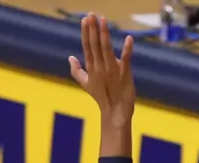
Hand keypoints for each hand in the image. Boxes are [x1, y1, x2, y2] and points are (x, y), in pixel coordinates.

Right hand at [69, 13, 134, 135]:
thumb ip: (76, 70)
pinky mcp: (125, 74)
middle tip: (91, 14)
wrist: (115, 111)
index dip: (86, 32)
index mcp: (91, 67)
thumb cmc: (101, 96)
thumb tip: (70, 57)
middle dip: (93, 29)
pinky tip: (129, 38)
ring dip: (104, 34)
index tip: (85, 19)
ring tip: (103, 20)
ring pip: (107, 49)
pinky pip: (126, 59)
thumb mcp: (85, 84)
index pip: (87, 46)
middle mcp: (100, 67)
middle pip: (95, 45)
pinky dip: (127, 49)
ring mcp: (112, 70)